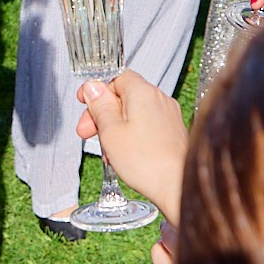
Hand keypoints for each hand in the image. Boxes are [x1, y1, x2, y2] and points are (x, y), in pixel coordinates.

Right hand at [74, 70, 187, 221]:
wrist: (178, 187)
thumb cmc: (146, 162)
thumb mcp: (110, 132)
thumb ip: (100, 106)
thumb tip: (93, 88)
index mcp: (143, 92)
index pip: (116, 76)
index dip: (97, 89)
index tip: (84, 102)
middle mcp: (159, 99)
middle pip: (124, 95)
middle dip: (102, 112)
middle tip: (88, 131)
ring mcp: (168, 116)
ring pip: (134, 113)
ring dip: (115, 127)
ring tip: (106, 150)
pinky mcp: (172, 133)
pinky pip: (146, 126)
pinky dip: (131, 135)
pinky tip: (123, 155)